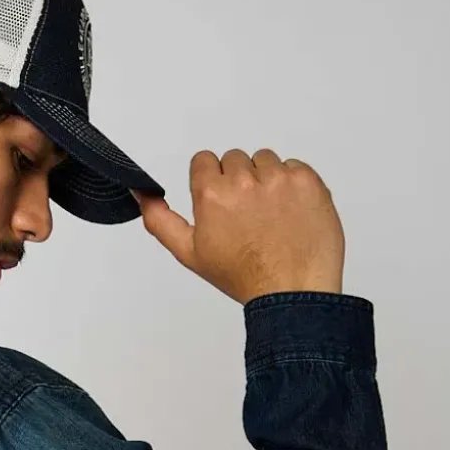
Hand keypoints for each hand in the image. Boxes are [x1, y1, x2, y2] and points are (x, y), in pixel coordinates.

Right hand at [130, 148, 344, 303]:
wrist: (292, 290)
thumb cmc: (241, 276)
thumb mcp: (190, 254)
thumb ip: (161, 220)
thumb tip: (141, 194)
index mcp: (212, 194)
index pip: (204, 160)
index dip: (210, 182)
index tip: (220, 202)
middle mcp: (245, 178)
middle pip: (235, 159)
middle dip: (238, 181)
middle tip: (246, 216)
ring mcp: (279, 177)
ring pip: (265, 160)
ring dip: (265, 180)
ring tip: (269, 216)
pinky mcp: (308, 180)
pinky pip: (294, 166)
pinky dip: (292, 186)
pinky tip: (290, 214)